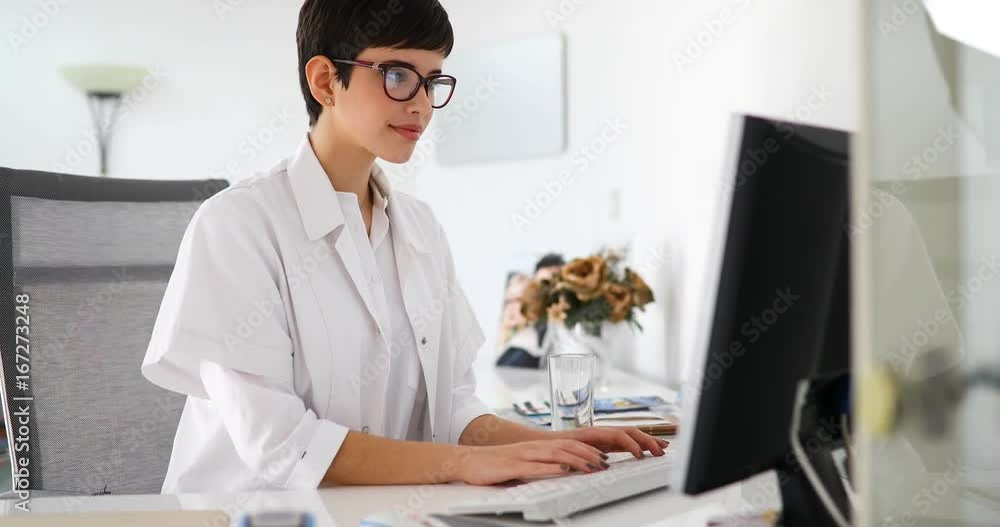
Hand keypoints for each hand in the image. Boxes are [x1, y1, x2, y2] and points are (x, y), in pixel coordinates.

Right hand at [459, 439, 611, 485]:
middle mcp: (532, 448)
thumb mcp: (521, 463)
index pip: (567, 445)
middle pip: (567, 447)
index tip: (602, 458)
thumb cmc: (494, 464)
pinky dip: (552, 467)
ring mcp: (523, 455)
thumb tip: (560, 473)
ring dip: (576, 460)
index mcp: (536, 447)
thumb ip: (539, 466)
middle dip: (588, 455)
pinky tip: (564, 470)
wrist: (468, 460)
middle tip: (605, 464)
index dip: (587, 451)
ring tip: (592, 467)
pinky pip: (535, 465)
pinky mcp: (512, 466)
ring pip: (555, 454)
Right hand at [554, 426, 668, 458]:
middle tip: (664, 449)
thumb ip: (601, 458)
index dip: (646, 440)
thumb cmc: (562, 453)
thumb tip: (612, 466)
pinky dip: (628, 443)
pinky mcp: (591, 433)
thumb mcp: (587, 456)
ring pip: (626, 431)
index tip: (661, 447)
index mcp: (603, 438)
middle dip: (649, 439)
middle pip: (631, 431)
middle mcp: (602, 432)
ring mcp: (597, 431)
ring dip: (642, 441)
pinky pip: (614, 436)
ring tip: (654, 451)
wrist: (542, 447)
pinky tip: (635, 452)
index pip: (630, 436)